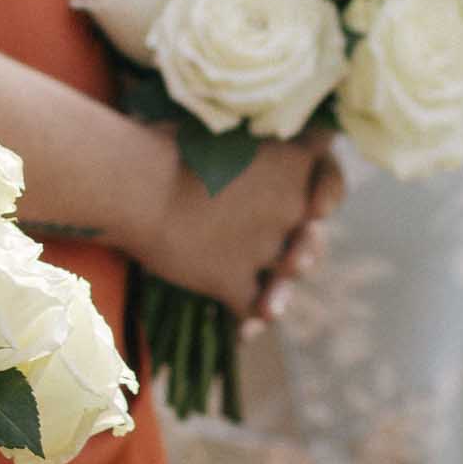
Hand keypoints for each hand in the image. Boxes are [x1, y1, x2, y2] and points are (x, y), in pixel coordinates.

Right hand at [132, 137, 336, 318]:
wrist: (135, 183)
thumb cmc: (171, 143)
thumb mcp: (228, 130)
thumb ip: (258, 144)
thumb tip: (264, 147)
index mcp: (293, 162)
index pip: (327, 175)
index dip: (323, 191)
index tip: (315, 204)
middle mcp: (292, 206)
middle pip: (310, 233)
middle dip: (300, 248)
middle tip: (291, 257)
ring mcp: (265, 246)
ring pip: (285, 273)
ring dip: (278, 288)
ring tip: (271, 302)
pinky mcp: (234, 279)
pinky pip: (252, 306)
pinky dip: (251, 319)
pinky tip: (246, 333)